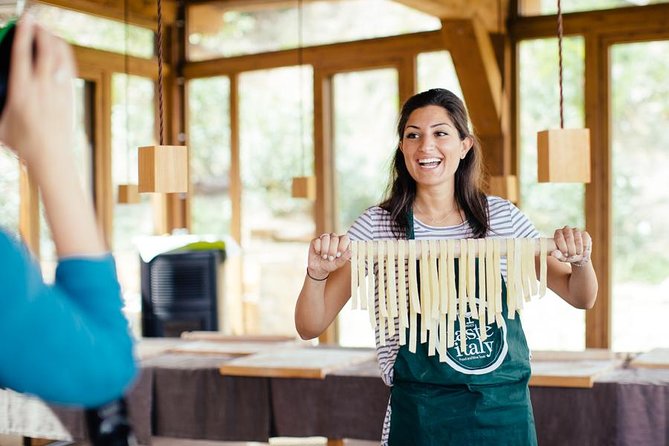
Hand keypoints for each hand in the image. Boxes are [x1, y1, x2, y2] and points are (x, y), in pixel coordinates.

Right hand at [0, 16, 75, 166]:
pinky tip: (60, 50)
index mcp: (21, 92)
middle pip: (45, 51)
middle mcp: (42, 89)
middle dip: (41, 31)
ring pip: (61, 58)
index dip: (24, 34)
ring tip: (47, 31)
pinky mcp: (70, 97)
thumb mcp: (0, 124)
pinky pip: (69, 69)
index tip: (24, 20)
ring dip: (54, 40)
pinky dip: (65, 55)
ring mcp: (58, 92)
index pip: (22, 55)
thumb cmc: (23, 144)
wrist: (52, 157)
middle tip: (35, 21)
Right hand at [307, 233, 350, 279]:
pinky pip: (317, 241)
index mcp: (342, 242)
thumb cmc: (330, 264)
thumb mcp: (338, 263)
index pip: (345, 238)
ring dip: (325, 249)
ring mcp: (325, 238)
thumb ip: (344, 258)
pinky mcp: (316, 240)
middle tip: (331, 258)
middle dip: (332, 250)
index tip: (339, 255)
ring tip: (324, 257)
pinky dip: (318, 249)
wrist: (319, 268)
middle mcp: (334, 238)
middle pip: (334, 238)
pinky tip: (318, 253)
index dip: (342, 246)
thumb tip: (351, 252)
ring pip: (325, 238)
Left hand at [551, 226, 591, 265]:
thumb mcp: (562, 257)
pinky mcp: (584, 234)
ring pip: (577, 237)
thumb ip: (557, 255)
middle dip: (571, 247)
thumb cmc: (567, 256)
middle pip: (568, 236)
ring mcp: (576, 230)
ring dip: (578, 247)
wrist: (579, 256)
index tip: (565, 254)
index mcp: (558, 233)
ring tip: (578, 254)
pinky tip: (583, 252)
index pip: (559, 237)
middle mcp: (566, 229)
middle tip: (572, 255)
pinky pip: (585, 238)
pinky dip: (585, 246)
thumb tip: (553, 253)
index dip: (562, 246)